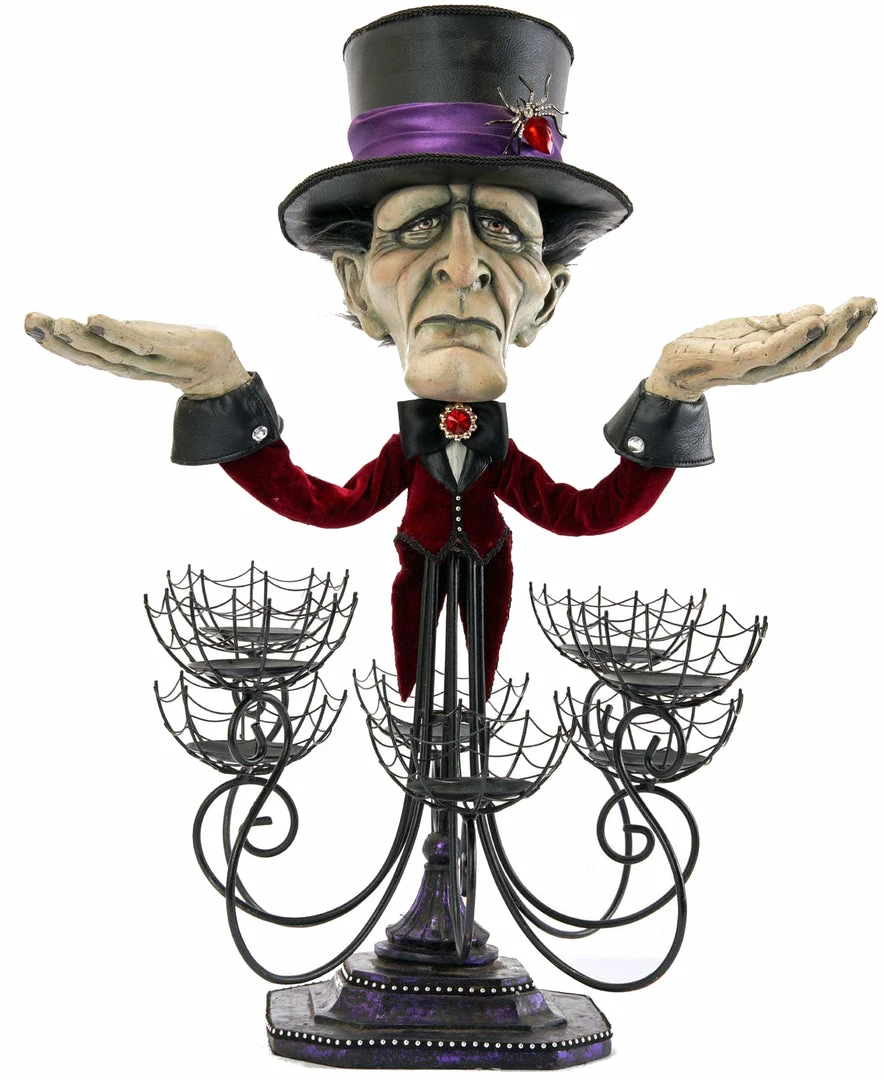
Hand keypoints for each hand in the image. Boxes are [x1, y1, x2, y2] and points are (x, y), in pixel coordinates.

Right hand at [23, 313, 250, 399]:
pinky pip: (143, 345)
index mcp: (121, 362)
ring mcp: (154, 362)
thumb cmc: (179, 350)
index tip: (29, 323)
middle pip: (91, 355)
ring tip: (60, 323)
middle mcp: (133, 366)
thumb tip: (87, 326)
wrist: (223, 366)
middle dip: (59, 340)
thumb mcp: (142, 340)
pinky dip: (118, 334)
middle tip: (32, 321)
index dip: (54, 343)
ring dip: (84, 339)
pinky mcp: (176, 355)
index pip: (83, 354)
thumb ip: (117, 336)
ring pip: (113, 353)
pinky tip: (97, 321)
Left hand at [644, 297, 876, 400]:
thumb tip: (820, 310)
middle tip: (869, 305)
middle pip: (819, 354)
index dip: (848, 331)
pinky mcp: (736, 362)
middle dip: (848, 330)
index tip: (868, 307)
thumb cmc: (712, 347)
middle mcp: (771, 369)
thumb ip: (785, 322)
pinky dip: (796, 337)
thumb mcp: (753, 328)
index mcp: (778, 361)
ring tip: (851, 308)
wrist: (673, 366)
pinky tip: (815, 321)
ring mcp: (755, 368)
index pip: (821, 349)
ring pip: (802, 354)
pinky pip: (772, 350)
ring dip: (830, 331)